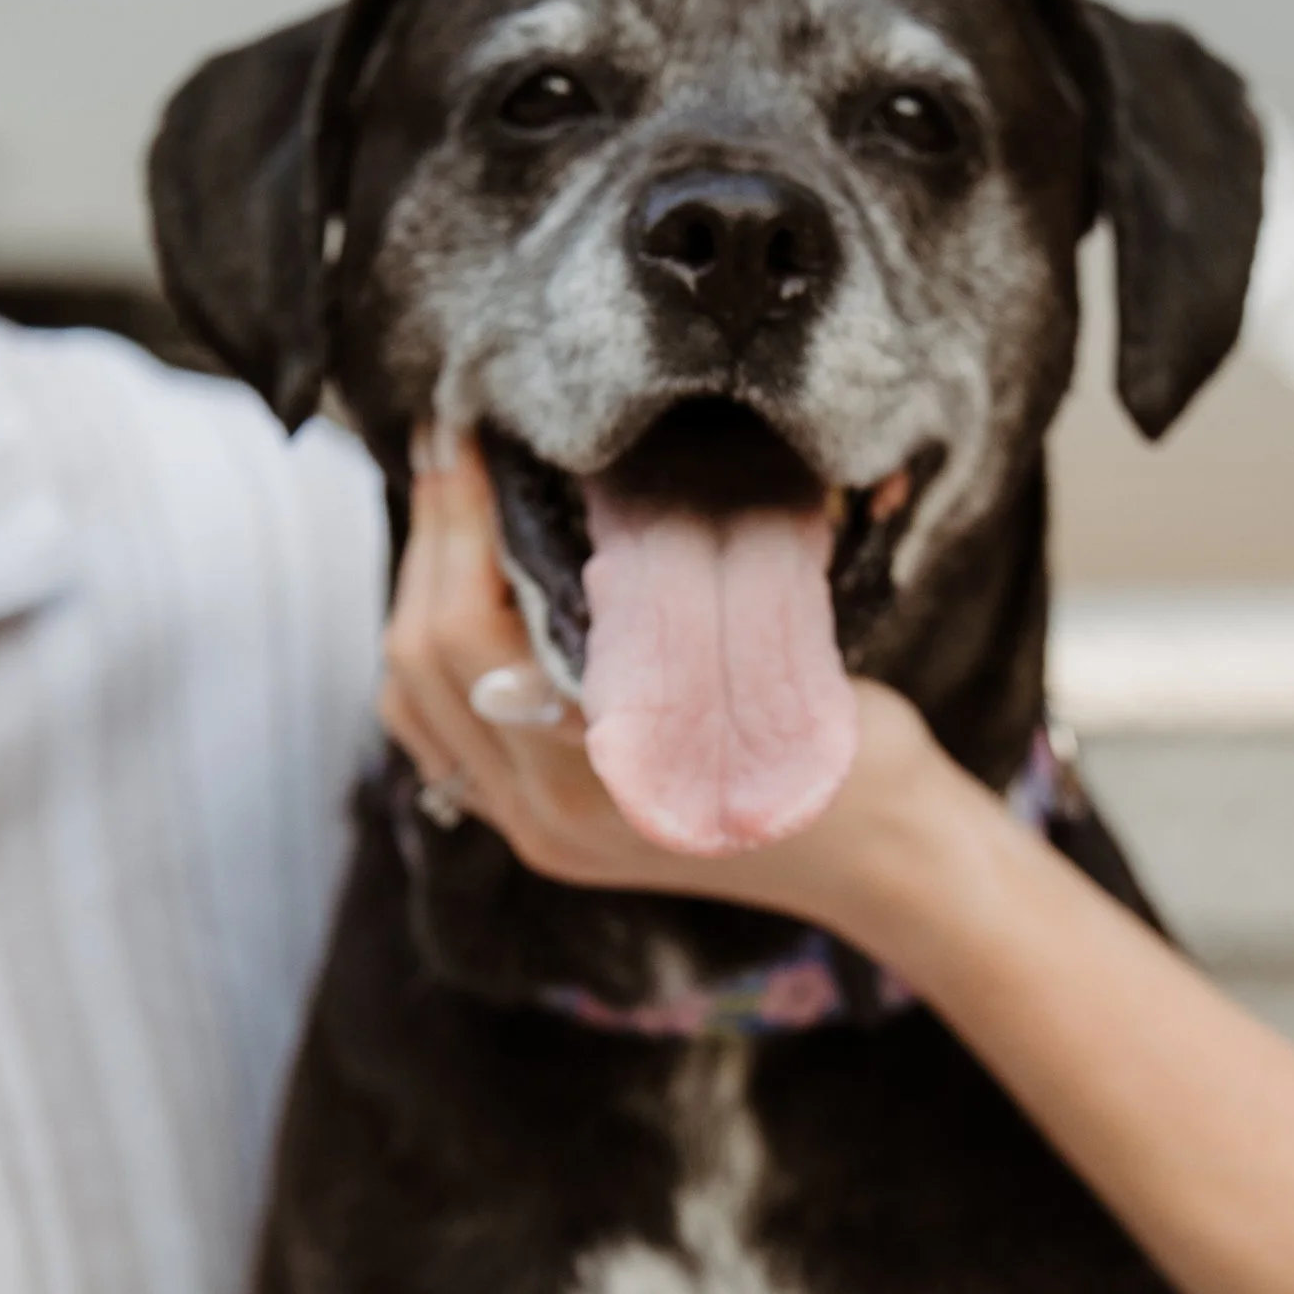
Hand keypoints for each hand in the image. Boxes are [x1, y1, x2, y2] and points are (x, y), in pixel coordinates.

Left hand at [380, 428, 946, 931]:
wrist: (881, 860)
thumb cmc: (852, 759)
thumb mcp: (775, 663)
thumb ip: (669, 613)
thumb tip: (579, 488)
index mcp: (601, 780)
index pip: (472, 634)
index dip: (459, 521)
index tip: (467, 433)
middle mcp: (549, 815)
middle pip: (425, 660)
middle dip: (431, 537)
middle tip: (449, 441)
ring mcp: (534, 830)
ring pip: (412, 697)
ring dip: (419, 590)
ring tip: (452, 500)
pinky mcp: (533, 825)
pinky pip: (436, 734)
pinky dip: (430, 655)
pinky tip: (457, 586)